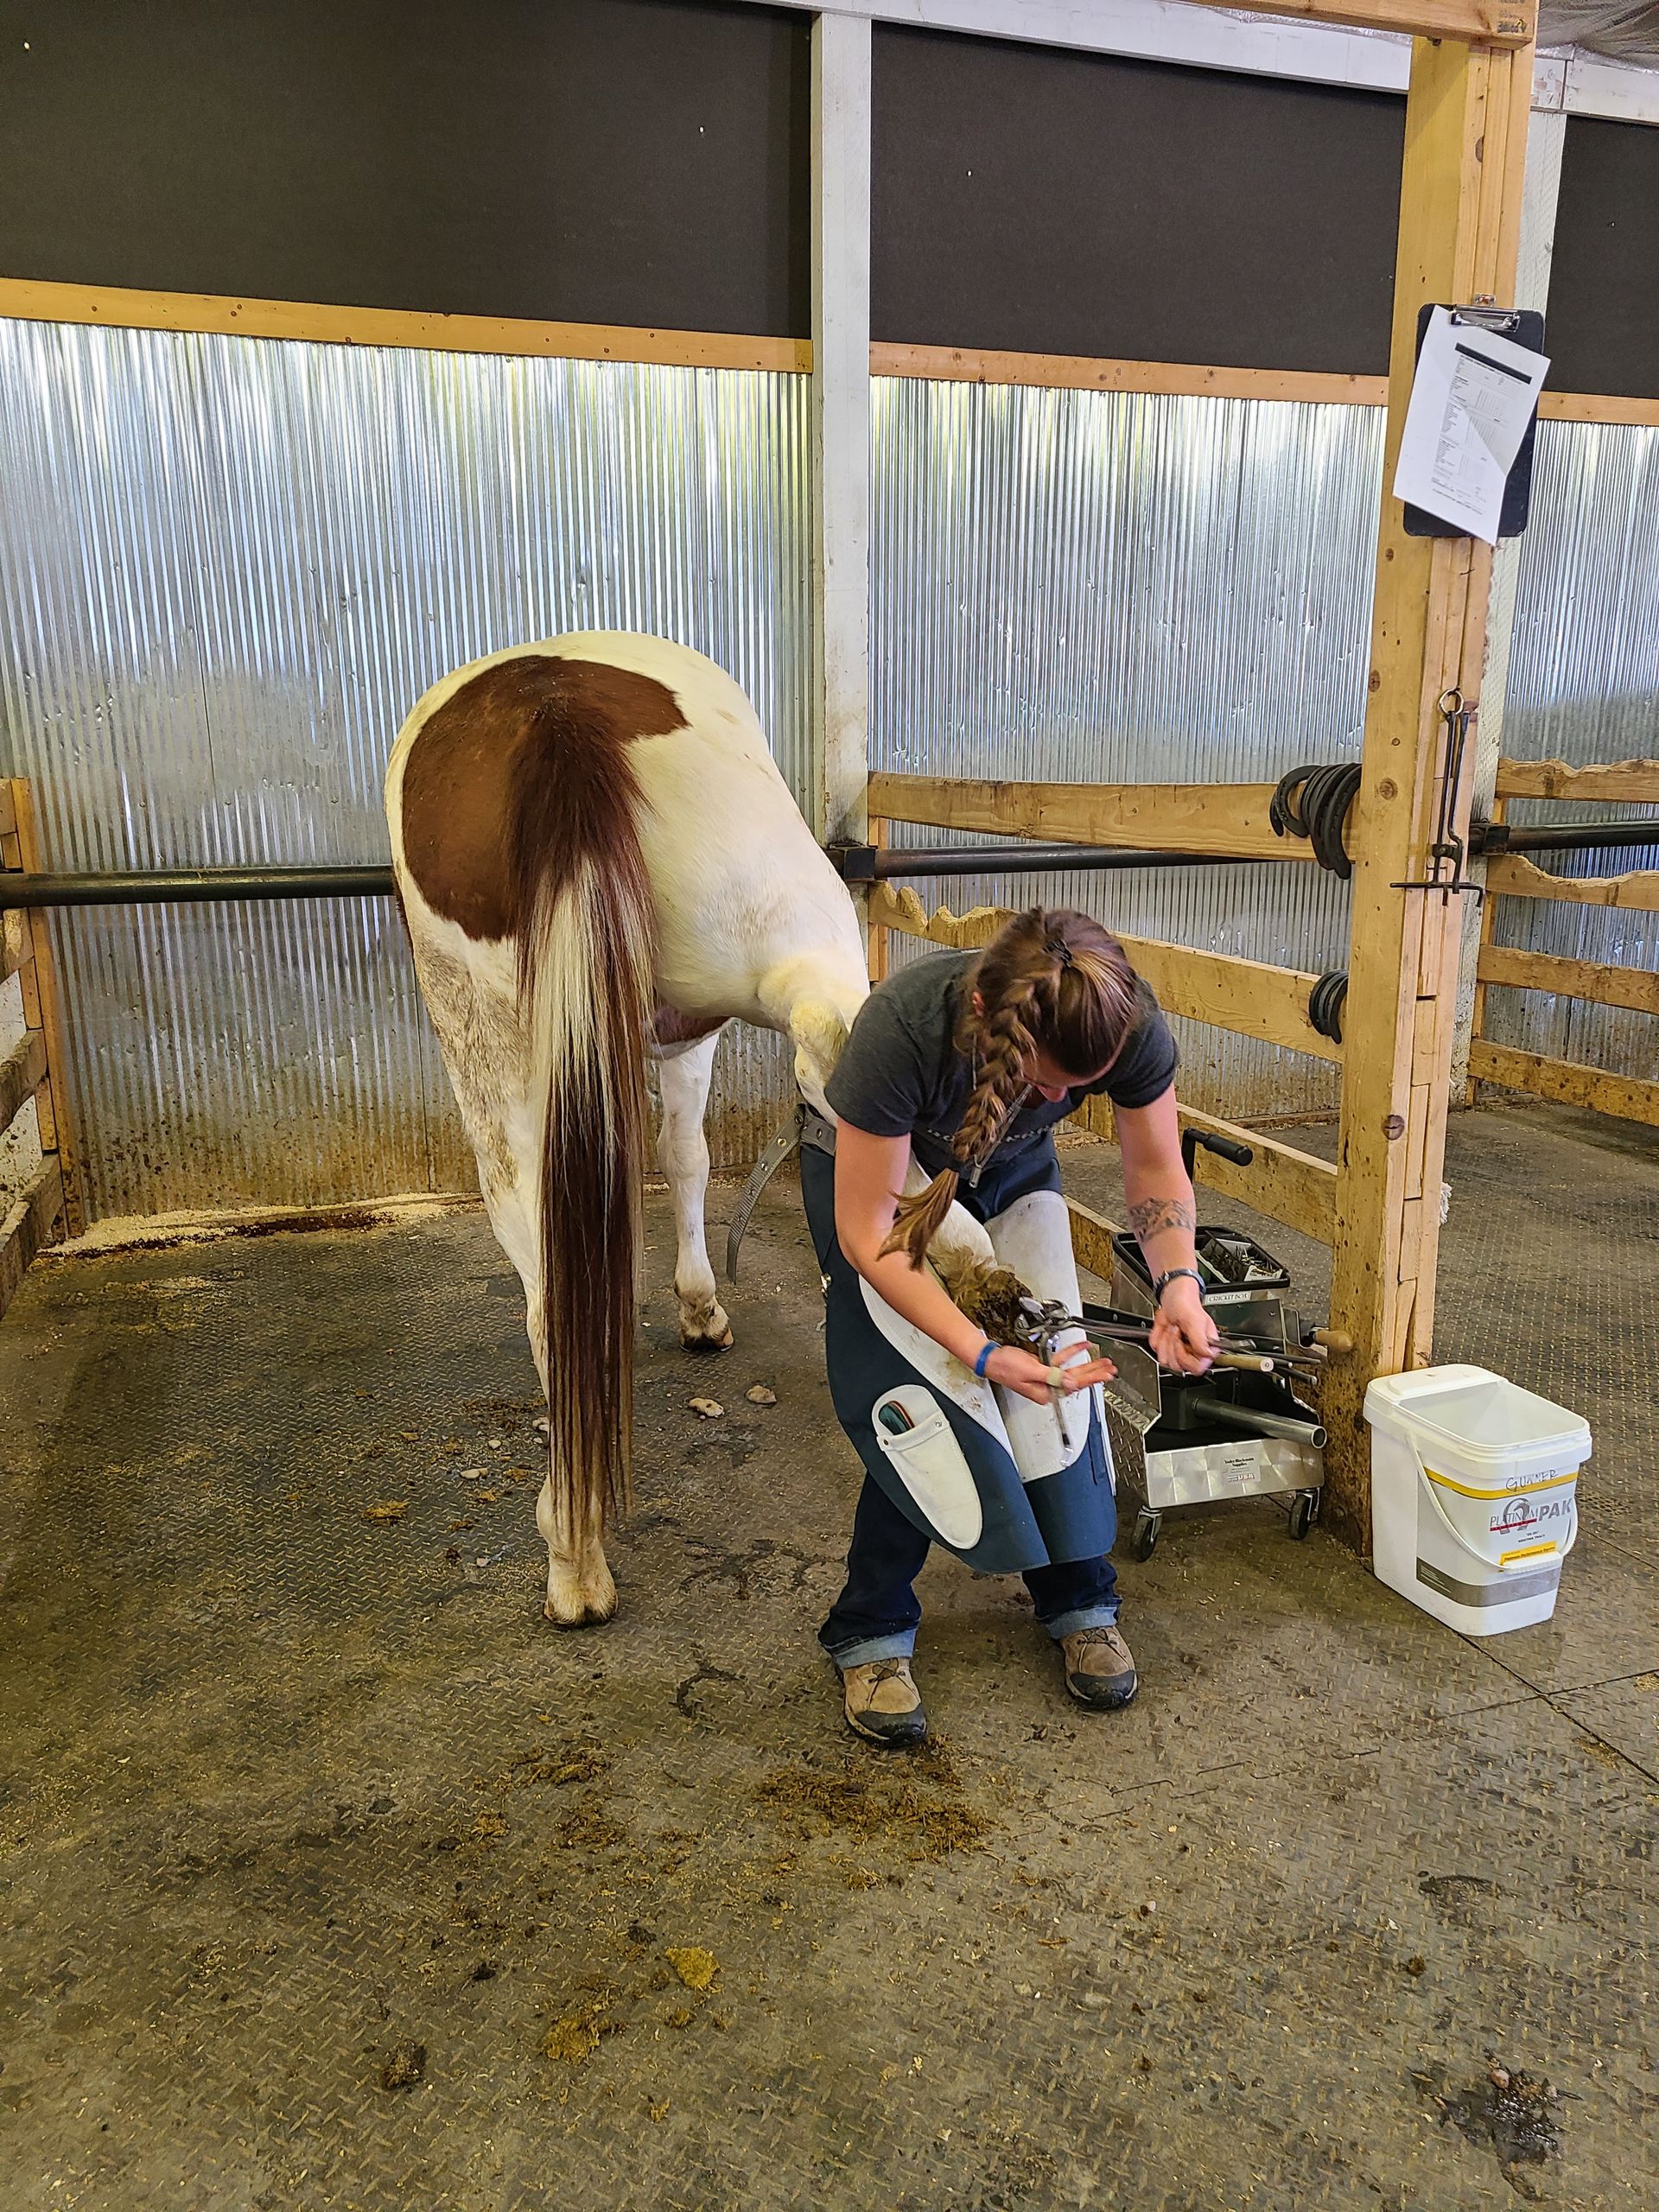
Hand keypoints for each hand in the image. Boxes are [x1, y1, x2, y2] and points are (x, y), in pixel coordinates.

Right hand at [984, 1338, 1116, 1406]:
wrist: (990, 1358)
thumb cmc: (1004, 1367)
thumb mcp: (1030, 1370)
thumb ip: (1052, 1376)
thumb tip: (1071, 1382)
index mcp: (1046, 1392)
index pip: (1074, 1385)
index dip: (1092, 1378)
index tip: (1104, 1375)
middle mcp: (1048, 1387)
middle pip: (1077, 1379)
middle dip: (1094, 1373)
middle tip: (1109, 1369)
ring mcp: (1046, 1378)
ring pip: (1072, 1370)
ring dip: (1087, 1363)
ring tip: (1102, 1361)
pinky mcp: (1043, 1368)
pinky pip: (1061, 1361)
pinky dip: (1071, 1353)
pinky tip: (1082, 1347)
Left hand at [1150, 1278, 1217, 1373]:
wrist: (1173, 1298)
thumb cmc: (1187, 1305)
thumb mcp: (1195, 1320)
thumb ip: (1201, 1339)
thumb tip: (1207, 1355)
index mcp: (1207, 1348)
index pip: (1197, 1367)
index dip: (1185, 1356)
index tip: (1181, 1341)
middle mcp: (1194, 1353)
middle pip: (1178, 1366)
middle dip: (1173, 1345)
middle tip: (1176, 1330)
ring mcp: (1180, 1352)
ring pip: (1166, 1361)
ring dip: (1165, 1342)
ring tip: (1172, 1329)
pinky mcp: (1167, 1349)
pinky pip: (1157, 1352)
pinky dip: (1158, 1339)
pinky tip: (1165, 1330)